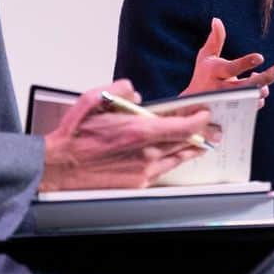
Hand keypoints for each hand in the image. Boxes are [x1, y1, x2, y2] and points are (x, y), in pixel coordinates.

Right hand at [40, 80, 219, 190]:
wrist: (59, 166)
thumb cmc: (74, 135)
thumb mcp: (93, 99)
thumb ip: (120, 90)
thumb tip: (136, 94)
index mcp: (138, 131)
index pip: (183, 127)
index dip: (199, 120)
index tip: (205, 114)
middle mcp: (145, 153)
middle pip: (186, 144)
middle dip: (203, 135)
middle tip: (214, 130)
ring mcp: (143, 170)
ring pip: (177, 158)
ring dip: (192, 150)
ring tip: (203, 144)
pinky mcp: (137, 183)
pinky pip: (163, 171)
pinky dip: (173, 161)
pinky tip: (178, 157)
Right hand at [182, 18, 273, 104]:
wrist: (193, 106)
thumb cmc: (203, 75)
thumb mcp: (205, 57)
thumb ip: (215, 40)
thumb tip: (217, 19)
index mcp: (214, 72)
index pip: (231, 68)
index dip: (246, 63)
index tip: (260, 57)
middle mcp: (220, 89)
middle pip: (246, 85)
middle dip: (267, 77)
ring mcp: (228, 103)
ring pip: (251, 97)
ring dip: (263, 89)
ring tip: (263, 81)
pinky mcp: (233, 112)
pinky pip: (252, 107)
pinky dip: (258, 98)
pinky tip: (259, 90)